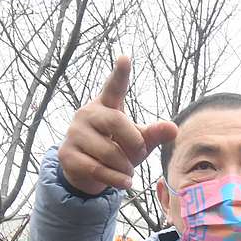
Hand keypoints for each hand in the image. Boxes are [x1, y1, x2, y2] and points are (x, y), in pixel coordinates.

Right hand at [55, 57, 178, 194]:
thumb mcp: (138, 142)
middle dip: (134, 143)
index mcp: (106, 105)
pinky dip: (116, 179)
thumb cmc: (116, 149)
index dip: (120, 73)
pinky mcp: (67, 154)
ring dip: (125, 167)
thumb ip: (154, 134)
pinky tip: (124, 182)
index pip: (113, 87)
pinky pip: (97, 168)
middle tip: (140, 154)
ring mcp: (74, 133)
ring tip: (128, 171)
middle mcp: (87, 114)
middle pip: (116, 122)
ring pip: (108, 151)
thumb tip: (173, 128)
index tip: (125, 58)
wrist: (86, 172)